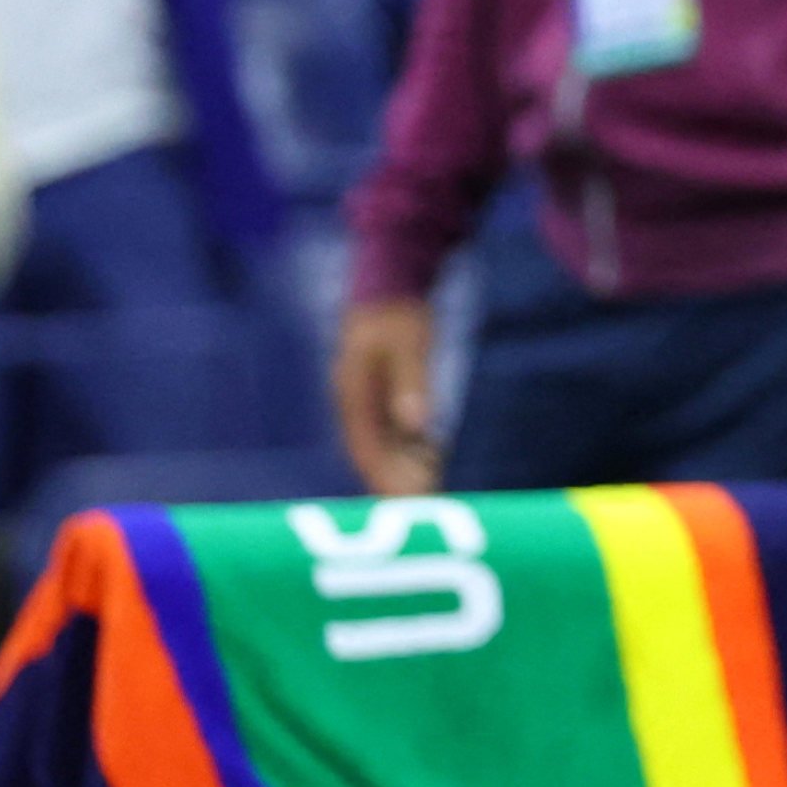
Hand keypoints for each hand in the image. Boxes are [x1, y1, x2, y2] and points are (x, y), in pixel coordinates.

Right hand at [333, 299, 441, 494]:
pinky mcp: (381, 389)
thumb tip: (417, 425)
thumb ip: (411, 382)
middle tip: (422, 510)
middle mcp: (355, 400)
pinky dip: (410, 446)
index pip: (366, 447)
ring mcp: (366, 396)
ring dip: (402, 468)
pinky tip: (433, 458)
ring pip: (382, 443)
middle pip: (373, 452)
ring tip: (430, 494)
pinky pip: (392, 428)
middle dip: (394, 482)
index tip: (405, 503)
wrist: (390, 277)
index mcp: (354, 393)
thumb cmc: (399, 308)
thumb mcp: (410, 341)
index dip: (384, 478)